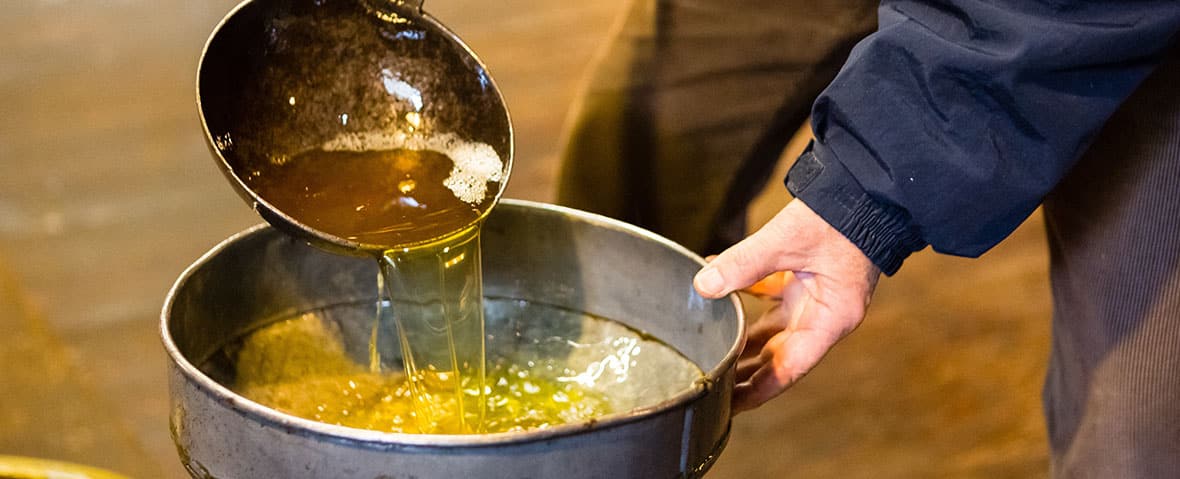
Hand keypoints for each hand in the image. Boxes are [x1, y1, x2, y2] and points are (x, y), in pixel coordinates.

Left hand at [693, 199, 880, 411]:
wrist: (869, 187)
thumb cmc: (842, 216)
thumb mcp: (788, 239)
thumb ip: (744, 263)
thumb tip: (705, 284)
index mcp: (830, 318)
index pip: (789, 368)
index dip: (759, 389)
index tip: (730, 405)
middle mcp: (824, 315)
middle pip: (779, 354)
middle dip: (745, 369)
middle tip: (711, 382)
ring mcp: (817, 298)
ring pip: (773, 329)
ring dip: (742, 337)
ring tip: (708, 349)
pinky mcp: (808, 279)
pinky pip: (772, 297)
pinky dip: (746, 294)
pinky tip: (717, 285)